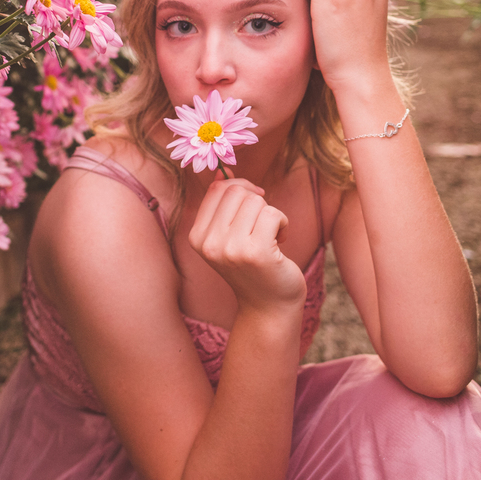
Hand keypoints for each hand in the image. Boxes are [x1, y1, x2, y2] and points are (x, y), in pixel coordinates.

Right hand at [188, 178, 305, 313]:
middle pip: (236, 191)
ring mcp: (230, 248)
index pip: (217, 189)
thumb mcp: (229, 236)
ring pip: (256, 201)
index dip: (241, 189)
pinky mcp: (255, 252)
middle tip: (263, 225)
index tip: (254, 205)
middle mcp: (208, 243)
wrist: (268, 307)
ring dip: (271, 214)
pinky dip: (283, 223)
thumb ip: (223, 205)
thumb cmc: (253, 267)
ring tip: (271, 237)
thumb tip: (223, 173)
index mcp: (197, 237)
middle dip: (257, 202)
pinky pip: (273, 213)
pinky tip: (280, 243)